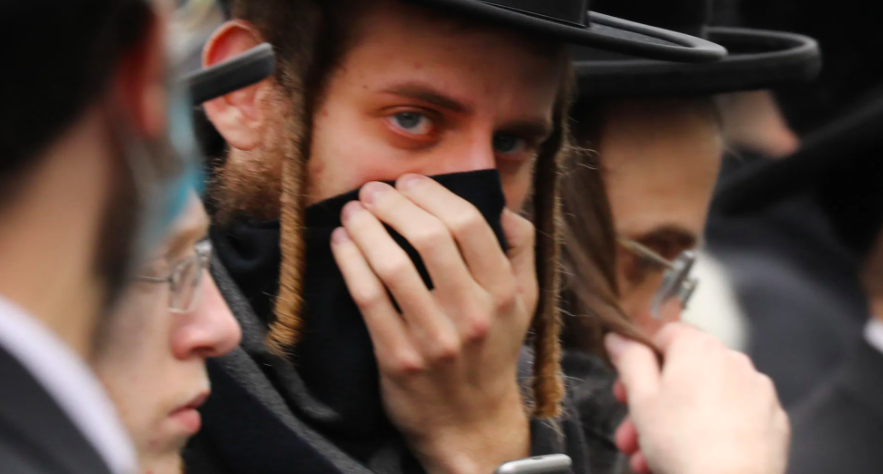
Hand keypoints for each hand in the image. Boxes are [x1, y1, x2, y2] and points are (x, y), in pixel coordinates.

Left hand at [329, 174, 536, 473]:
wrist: (470, 422)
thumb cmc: (493, 352)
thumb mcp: (525, 303)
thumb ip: (521, 250)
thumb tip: (502, 206)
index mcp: (504, 293)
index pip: (468, 224)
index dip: (432, 194)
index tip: (408, 182)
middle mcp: (473, 314)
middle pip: (429, 237)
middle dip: (394, 204)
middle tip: (373, 190)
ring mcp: (434, 338)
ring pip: (393, 265)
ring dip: (366, 228)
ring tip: (353, 211)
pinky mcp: (398, 357)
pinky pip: (367, 298)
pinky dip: (350, 262)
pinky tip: (342, 243)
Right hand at [606, 323, 789, 473]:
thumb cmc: (682, 443)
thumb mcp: (641, 398)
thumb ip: (629, 359)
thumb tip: (619, 337)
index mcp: (699, 346)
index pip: (664, 335)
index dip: (640, 361)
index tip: (626, 388)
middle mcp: (733, 360)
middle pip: (683, 373)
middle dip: (652, 403)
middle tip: (632, 432)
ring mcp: (757, 391)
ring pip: (705, 400)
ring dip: (676, 423)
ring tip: (653, 457)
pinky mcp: (773, 420)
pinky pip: (733, 419)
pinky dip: (712, 433)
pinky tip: (693, 458)